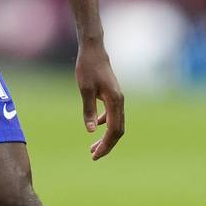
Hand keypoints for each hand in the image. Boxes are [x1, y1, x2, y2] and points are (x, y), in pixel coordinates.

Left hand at [75, 40, 124, 159]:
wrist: (93, 50)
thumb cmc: (88, 67)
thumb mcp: (85, 89)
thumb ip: (88, 110)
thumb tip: (90, 131)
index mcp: (115, 102)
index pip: (114, 130)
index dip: (106, 145)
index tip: (95, 155)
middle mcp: (120, 102)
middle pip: (117, 130)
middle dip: (107, 144)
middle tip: (93, 156)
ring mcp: (117, 98)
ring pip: (115, 123)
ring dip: (106, 136)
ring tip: (93, 147)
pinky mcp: (112, 95)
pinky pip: (112, 115)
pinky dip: (104, 124)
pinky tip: (94, 126)